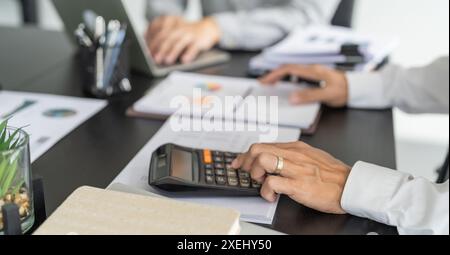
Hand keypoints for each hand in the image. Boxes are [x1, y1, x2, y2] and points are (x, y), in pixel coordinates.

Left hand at [146, 16, 220, 64]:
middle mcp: (179, 27)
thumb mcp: (173, 31)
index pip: (158, 31)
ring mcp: (190, 33)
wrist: (207, 29)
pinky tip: (184, 60)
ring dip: (172, 52)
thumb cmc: (185, 34)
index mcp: (171, 23)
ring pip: (180, 42)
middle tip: (155, 59)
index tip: (147, 53)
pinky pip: (194, 47)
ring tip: (167, 61)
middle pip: (167, 37)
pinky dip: (189, 53)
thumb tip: (147, 44)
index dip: (152, 42)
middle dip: (161, 48)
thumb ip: (161, 35)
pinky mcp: (199, 40)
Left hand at [231, 142, 350, 213]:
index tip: (239, 163)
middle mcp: (293, 155)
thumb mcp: (310, 156)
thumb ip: (291, 156)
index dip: (245, 155)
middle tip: (250, 175)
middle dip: (246, 163)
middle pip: (257, 149)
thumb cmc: (332, 174)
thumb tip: (272, 159)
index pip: (262, 145)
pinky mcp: (299, 185)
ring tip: (262, 182)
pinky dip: (266, 191)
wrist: (350, 185)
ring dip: (255, 173)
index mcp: (295, 148)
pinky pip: (272, 184)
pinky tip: (272, 196)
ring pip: (262, 161)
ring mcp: (296, 169)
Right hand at [259, 64, 348, 106]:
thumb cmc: (345, 90)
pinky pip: (297, 76)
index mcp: (313, 71)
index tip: (265, 82)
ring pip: (291, 72)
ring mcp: (313, 72)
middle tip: (262, 83)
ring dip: (279, 77)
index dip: (274, 74)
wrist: (357, 88)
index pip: (288, 69)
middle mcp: (311, 69)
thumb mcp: (328, 95)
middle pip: (287, 69)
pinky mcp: (315, 77)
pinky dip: (287, 80)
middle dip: (273, 75)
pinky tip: (285, 87)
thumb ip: (310, 96)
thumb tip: (292, 98)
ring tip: (270, 84)